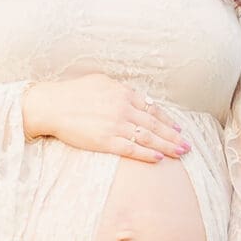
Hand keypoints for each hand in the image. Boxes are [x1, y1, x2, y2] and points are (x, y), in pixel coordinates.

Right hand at [22, 73, 190, 163]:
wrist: (52, 105)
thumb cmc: (73, 92)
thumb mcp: (100, 82)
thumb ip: (119, 90)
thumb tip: (134, 96)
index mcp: (123, 93)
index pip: (152, 108)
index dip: (167, 120)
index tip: (178, 128)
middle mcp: (124, 108)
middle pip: (155, 124)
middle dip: (174, 135)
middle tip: (188, 144)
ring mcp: (116, 125)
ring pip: (148, 138)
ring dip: (168, 146)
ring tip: (181, 152)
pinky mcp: (106, 141)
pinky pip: (132, 149)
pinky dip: (147, 154)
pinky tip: (159, 159)